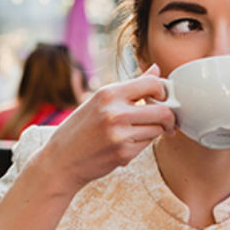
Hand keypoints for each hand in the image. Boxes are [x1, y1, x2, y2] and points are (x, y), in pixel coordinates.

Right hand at [39, 64, 177, 191]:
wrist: (60, 161)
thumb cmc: (79, 129)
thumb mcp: (99, 101)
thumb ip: (131, 86)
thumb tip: (156, 69)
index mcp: (108, 93)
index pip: (152, 83)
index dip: (163, 91)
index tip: (161, 98)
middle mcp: (115, 112)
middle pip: (163, 111)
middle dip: (169, 117)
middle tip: (166, 121)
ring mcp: (120, 135)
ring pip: (158, 130)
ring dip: (155, 131)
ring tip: (139, 133)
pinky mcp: (123, 154)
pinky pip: (147, 145)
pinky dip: (142, 144)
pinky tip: (125, 145)